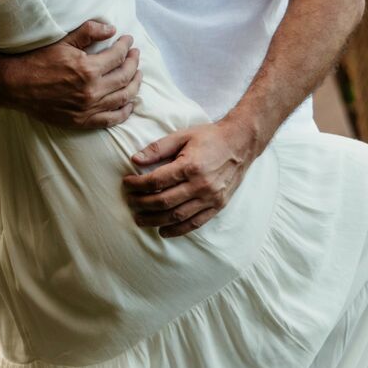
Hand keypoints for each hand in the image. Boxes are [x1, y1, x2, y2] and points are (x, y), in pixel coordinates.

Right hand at [0, 19, 141, 129]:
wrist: (16, 86)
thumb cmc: (38, 61)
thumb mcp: (64, 42)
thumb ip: (89, 33)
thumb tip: (112, 29)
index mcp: (88, 69)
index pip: (118, 56)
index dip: (126, 46)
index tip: (128, 41)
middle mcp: (92, 91)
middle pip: (125, 77)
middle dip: (134, 63)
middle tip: (135, 55)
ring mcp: (88, 108)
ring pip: (123, 98)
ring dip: (134, 85)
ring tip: (137, 75)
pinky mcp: (82, 121)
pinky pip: (111, 119)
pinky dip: (124, 112)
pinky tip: (129, 104)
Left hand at [122, 120, 249, 235]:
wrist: (240, 143)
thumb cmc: (210, 137)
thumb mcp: (182, 135)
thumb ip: (158, 148)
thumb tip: (135, 159)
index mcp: (190, 166)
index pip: (156, 181)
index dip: (138, 184)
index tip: (127, 183)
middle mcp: (201, 185)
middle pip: (164, 201)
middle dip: (142, 204)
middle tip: (130, 203)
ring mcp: (210, 198)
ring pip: (177, 216)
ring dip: (155, 220)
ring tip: (140, 220)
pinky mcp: (218, 205)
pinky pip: (195, 223)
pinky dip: (178, 230)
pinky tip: (163, 231)